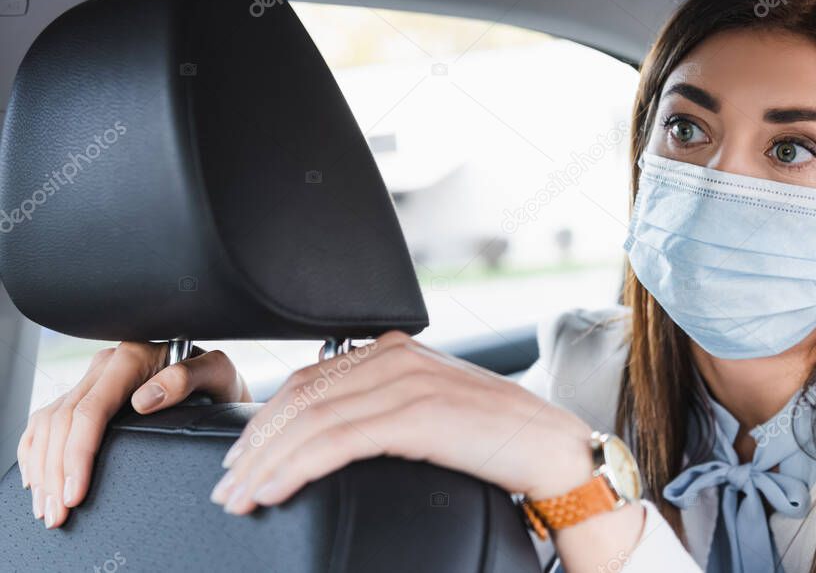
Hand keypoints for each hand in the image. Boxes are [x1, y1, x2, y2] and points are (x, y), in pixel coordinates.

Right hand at [18, 341, 249, 528]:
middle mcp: (106, 364)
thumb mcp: (218, 374)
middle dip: (55, 472)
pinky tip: (37, 479)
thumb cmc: (219, 382)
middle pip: (62, 421)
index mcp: (132, 356)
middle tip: (58, 514)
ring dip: (41, 469)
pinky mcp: (86, 394)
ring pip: (48, 424)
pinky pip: (46, 421)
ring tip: (47, 508)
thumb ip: (189, 376)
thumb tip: (145, 399)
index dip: (77, 454)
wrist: (216, 381)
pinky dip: (36, 451)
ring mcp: (92, 379)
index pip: (90, 409)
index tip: (76, 492)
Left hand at [210, 330, 594, 515]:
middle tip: (227, 485)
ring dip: (266, 462)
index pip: (309, 380)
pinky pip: (338, 440)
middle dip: (255, 445)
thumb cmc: (497, 438)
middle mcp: (397, 358)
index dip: (267, 420)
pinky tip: (273, 489)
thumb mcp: (432, 410)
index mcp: (395, 351)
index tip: (242, 457)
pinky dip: (297, 466)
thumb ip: (387, 408)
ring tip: (239, 497)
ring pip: (312, 420)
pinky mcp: (418, 415)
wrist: (555, 450)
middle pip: (301, 397)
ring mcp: (408, 382)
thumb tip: (337, 438)